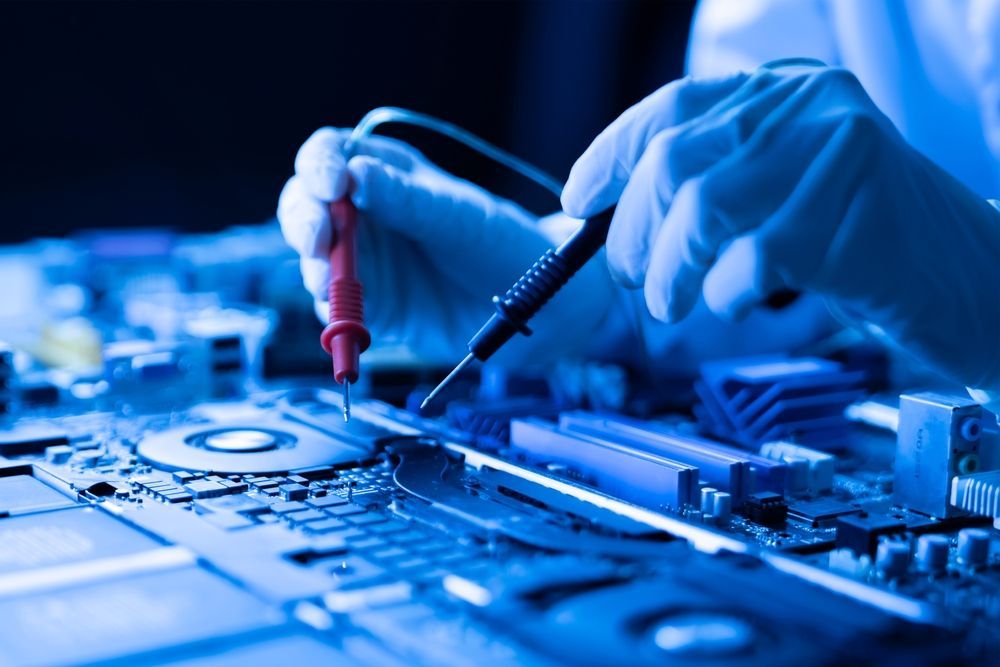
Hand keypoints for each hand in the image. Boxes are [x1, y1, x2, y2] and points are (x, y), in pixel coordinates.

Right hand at [278, 128, 617, 366]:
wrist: (536, 309)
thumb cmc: (504, 245)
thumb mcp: (458, 216)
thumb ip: (407, 199)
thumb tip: (354, 175)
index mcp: (388, 173)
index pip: (331, 154)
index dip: (318, 165)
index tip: (329, 186)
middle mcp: (368, 213)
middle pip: (307, 205)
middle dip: (304, 221)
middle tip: (318, 242)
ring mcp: (366, 261)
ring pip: (314, 257)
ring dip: (314, 268)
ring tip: (329, 283)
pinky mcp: (372, 306)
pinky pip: (335, 308)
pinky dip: (333, 312)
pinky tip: (347, 317)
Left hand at [562, 59, 999, 392]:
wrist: (970, 278)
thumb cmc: (857, 247)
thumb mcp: (773, 201)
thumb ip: (704, 189)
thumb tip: (606, 212)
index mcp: (780, 91)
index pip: (671, 108)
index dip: (611, 156)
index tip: (577, 201)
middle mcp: (807, 102)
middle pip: (674, 160)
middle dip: (634, 231)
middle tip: (632, 277)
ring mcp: (836, 143)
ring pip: (703, 205)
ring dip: (671, 268)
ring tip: (672, 303)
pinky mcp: (860, 199)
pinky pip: (754, 253)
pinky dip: (726, 291)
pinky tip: (738, 302)